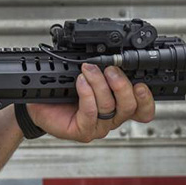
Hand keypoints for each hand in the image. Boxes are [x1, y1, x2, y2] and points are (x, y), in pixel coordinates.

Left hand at [27, 63, 154, 142]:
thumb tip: (110, 53)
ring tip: (88, 70)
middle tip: (109, 69)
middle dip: (121, 84)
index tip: (141, 83)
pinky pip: (91, 112)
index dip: (146, 98)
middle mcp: (111, 118)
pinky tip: (80, 82)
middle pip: (130, 106)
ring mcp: (98, 126)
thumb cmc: (63, 93)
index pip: (143, 109)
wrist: (39, 107)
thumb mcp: (87, 78)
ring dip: (100, 84)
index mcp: (118, 107)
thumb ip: (103, 70)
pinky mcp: (84, 131)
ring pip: (110, 107)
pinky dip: (87, 94)